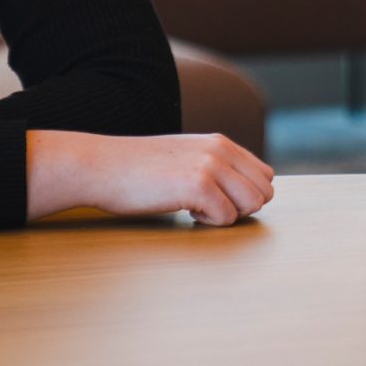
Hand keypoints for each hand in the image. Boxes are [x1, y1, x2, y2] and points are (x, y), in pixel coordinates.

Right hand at [27, 130, 276, 225]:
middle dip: (240, 207)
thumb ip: (214, 167)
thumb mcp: (184, 157)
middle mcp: (220, 150)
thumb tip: (245, 194)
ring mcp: (211, 166)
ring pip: (251, 205)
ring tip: (194, 208)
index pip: (264, 175)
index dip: (244, 195)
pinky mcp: (198, 186)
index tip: (216, 199)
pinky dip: (207, 222)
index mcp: (220, 142)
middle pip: (264, 192)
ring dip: (225, 215)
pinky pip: (226, 217)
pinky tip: (183, 211)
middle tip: (206, 207)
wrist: (101, 166)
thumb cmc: (137, 169)